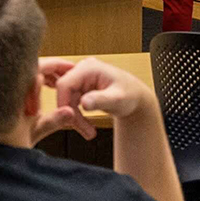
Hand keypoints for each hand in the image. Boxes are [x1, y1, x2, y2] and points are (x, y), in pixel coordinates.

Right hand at [28, 57, 157, 142]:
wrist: (136, 99)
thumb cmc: (131, 95)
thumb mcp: (117, 99)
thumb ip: (100, 100)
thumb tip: (84, 102)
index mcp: (89, 68)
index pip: (65, 84)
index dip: (63, 102)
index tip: (68, 120)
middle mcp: (82, 70)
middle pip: (64, 93)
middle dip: (71, 114)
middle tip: (85, 130)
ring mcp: (81, 79)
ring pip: (67, 102)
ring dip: (75, 119)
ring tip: (89, 132)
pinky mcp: (81, 88)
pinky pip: (72, 104)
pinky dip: (78, 117)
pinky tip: (87, 127)